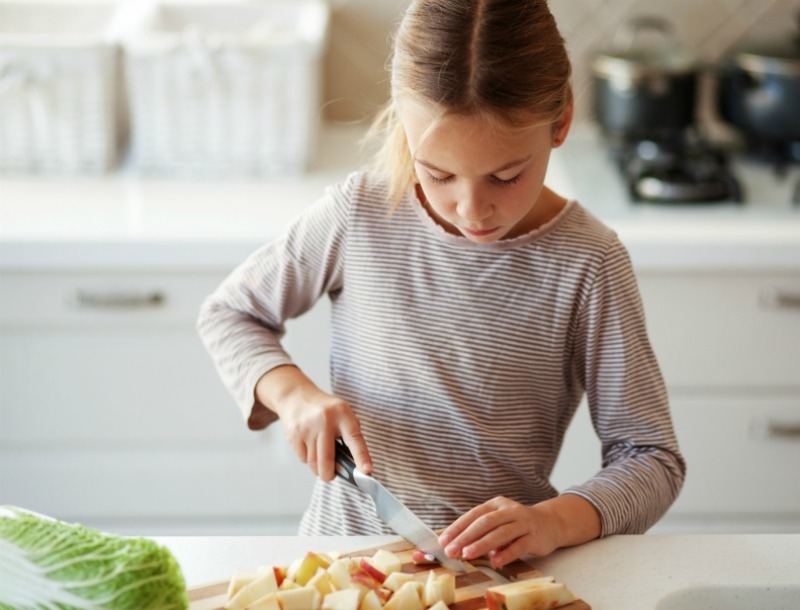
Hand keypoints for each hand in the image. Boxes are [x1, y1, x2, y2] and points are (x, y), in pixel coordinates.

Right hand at [255, 366, 372, 480]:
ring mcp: (307, 428)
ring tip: (322, 460)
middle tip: (332, 475)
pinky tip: (310, 449)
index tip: (367, 471)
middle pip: (327, 460)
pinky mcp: (294, 434)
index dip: (361, 456)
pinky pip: (303, 459)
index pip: (354, 438)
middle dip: (330, 474)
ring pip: (313, 463)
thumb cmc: (326, 410)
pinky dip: (308, 460)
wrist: (297, 396)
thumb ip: (351, 434)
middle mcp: (324, 420)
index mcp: (342, 414)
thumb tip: (355, 464)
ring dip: (319, 468)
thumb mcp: (343, 413)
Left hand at [438, 494, 600, 566]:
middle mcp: (510, 510)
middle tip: (451, 550)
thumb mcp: (499, 522)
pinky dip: (506, 553)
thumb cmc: (517, 524)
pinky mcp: (535, 537)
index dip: (458, 527)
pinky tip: (495, 561)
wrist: (551, 523)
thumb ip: (482, 531)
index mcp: (496, 504)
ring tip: (467, 555)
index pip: (474, 514)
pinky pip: (519, 545)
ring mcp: (523, 522)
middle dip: (466, 537)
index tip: (443, 541)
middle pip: (485, 522)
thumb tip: (457, 545)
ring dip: (482, 544)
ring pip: (501, 532)